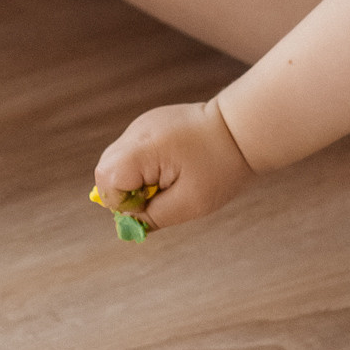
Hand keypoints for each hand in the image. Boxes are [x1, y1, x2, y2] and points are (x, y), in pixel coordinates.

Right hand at [94, 99, 254, 230]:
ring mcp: (142, 124)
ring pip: (118, 161)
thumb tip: (128, 226)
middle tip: (162, 194)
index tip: (155, 202)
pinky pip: (134, 152)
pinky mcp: (150, 123)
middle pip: (106, 171)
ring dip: (136, 179)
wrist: (243, 129)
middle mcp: (136, 132)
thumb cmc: (220, 166)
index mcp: (142, 149)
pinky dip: (145, 166)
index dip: (125, 202)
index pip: (106, 182)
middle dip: (127, 191)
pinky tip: (174, 165)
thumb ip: (152, 217)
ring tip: (171, 178)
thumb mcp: (188, 204)